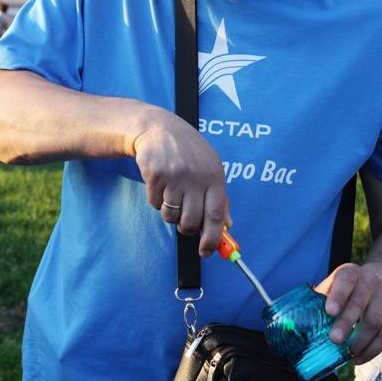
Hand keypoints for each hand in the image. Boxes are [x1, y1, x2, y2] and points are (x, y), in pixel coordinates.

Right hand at [133, 107, 230, 255]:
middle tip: (184, 222)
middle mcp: (196, 176)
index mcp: (214, 176)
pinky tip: (160, 183)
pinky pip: (154, 204)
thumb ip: (219, 197)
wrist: (158, 128)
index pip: (217, 214)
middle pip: (191, 221)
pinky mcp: (155, 175)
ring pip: (171, 216)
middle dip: (187, 228)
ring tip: (171, 195)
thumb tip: (227, 226)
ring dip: (170, 213)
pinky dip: (156, 199)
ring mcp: (175, 176)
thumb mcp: (210, 168)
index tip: (206, 252)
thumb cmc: (188, 151)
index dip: (212, 237)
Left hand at [315, 263, 381, 363]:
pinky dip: (373, 349)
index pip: (344, 281)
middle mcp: (369, 282)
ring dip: (360, 341)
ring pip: (375, 321)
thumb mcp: (332, 286)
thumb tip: (297, 325)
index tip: (329, 312)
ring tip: (347, 354)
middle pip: (359, 303)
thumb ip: (319, 301)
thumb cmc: (345, 289)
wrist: (376, 281)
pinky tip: (359, 358)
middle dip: (347, 323)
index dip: (337, 297)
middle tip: (334, 340)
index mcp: (350, 273)